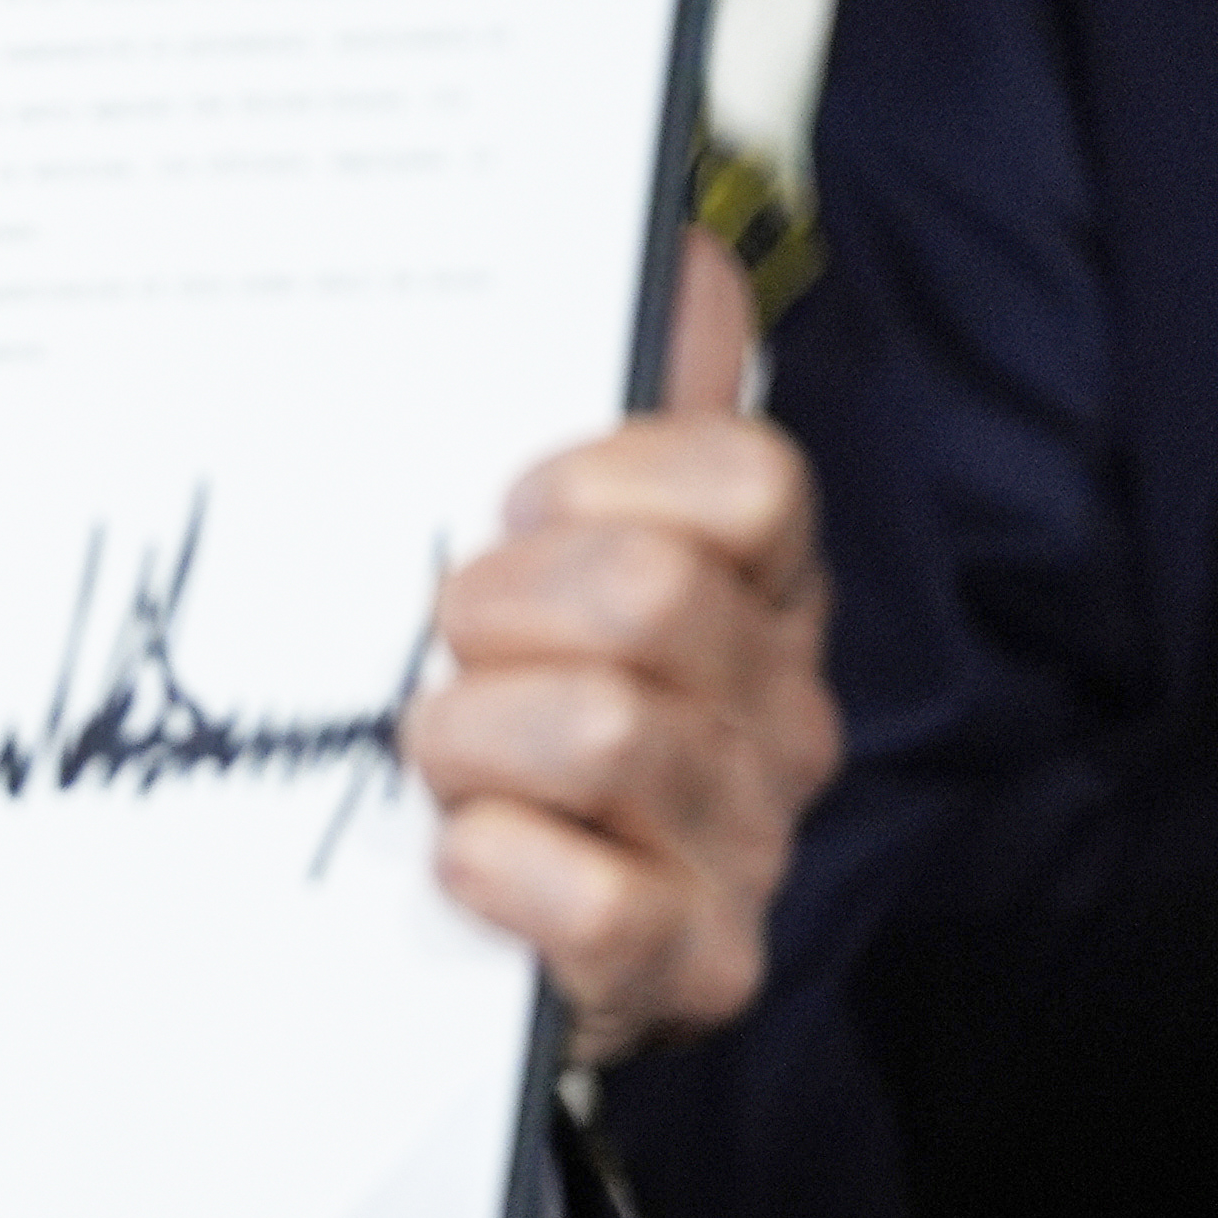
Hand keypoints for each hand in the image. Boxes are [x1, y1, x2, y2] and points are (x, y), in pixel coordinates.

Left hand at [408, 233, 836, 1073]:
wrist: (472, 936)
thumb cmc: (503, 710)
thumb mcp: (542, 541)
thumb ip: (618, 398)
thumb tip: (681, 248)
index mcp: (753, 586)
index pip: (751, 479)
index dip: (607, 479)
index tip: (514, 507)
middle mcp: (777, 709)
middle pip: (654, 596)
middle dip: (498, 607)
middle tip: (449, 645)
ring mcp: (748, 844)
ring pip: (607, 734)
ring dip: (471, 738)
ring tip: (441, 756)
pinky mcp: (697, 969)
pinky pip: (606, 904)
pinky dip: (502, 871)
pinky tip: (465, 859)